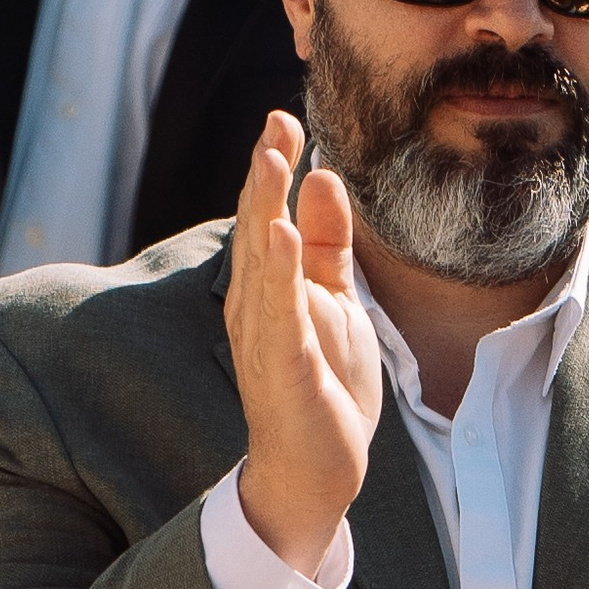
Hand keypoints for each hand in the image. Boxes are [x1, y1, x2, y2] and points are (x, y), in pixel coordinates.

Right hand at [225, 113, 382, 577]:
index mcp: (268, 286)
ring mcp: (265, 337)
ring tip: (273, 159)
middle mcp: (255, 305)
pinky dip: (275, 274)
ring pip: (260, 262)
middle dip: (264, 174)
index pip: (267, 213)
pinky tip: (277, 236)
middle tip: (275, 122)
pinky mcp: (282, 368)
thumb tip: (322, 174)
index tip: (286, 118)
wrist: (317, 470)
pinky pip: (277, 315)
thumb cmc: (322, 385)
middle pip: (255, 226)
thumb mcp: (333, 299)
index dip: (274, 165)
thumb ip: (325, 242)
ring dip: (263, 208)